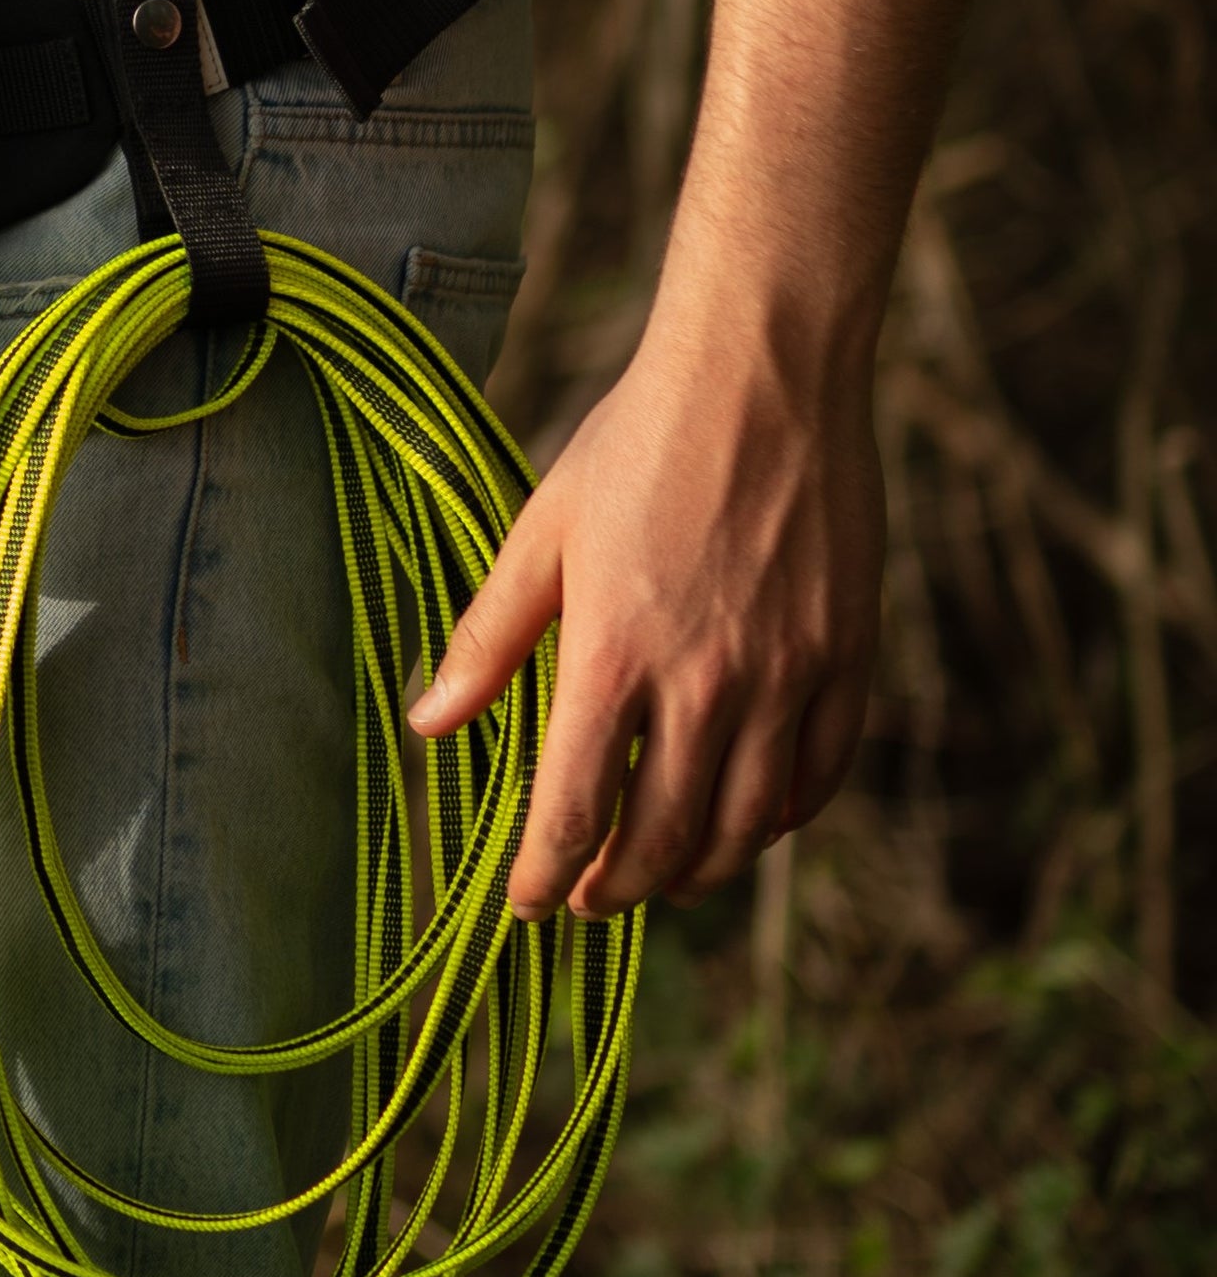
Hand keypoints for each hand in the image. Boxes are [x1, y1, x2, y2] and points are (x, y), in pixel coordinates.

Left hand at [410, 315, 882, 918]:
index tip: (527, 903)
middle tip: (590, 896)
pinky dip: (779, 819)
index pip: (575, 811)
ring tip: (662, 878)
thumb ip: (489, 639)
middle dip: (618, 889)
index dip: (546, 874)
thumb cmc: (637, 444)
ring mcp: (788, 674)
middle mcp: (707, 682)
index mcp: (615, 655)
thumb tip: (428, 724)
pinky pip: (819, 774)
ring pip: (745, 826)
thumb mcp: (540, 534)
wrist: (764, 373)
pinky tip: (747, 822)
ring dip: (697, 872)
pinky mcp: (849, 656)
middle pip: (663, 840)